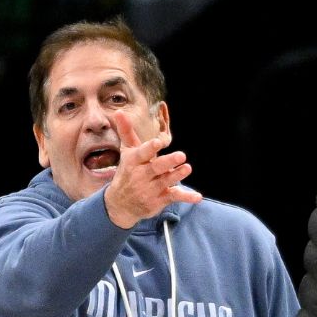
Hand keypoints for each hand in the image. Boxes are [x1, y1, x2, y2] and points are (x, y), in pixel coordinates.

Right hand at [103, 109, 201, 227]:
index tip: (158, 142)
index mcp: (133, 161)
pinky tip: (197, 197)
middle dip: (168, 162)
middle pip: (156, 167)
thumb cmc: (127, 172)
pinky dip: (186, 197)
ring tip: (188, 168)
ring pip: (166, 181)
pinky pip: (174, 197)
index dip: (150, 148)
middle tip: (182, 155)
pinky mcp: (159, 200)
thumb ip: (127, 132)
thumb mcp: (127, 152)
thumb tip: (119, 111)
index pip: (142, 153)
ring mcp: (151, 189)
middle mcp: (141, 175)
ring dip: (177, 175)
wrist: (120, 204)